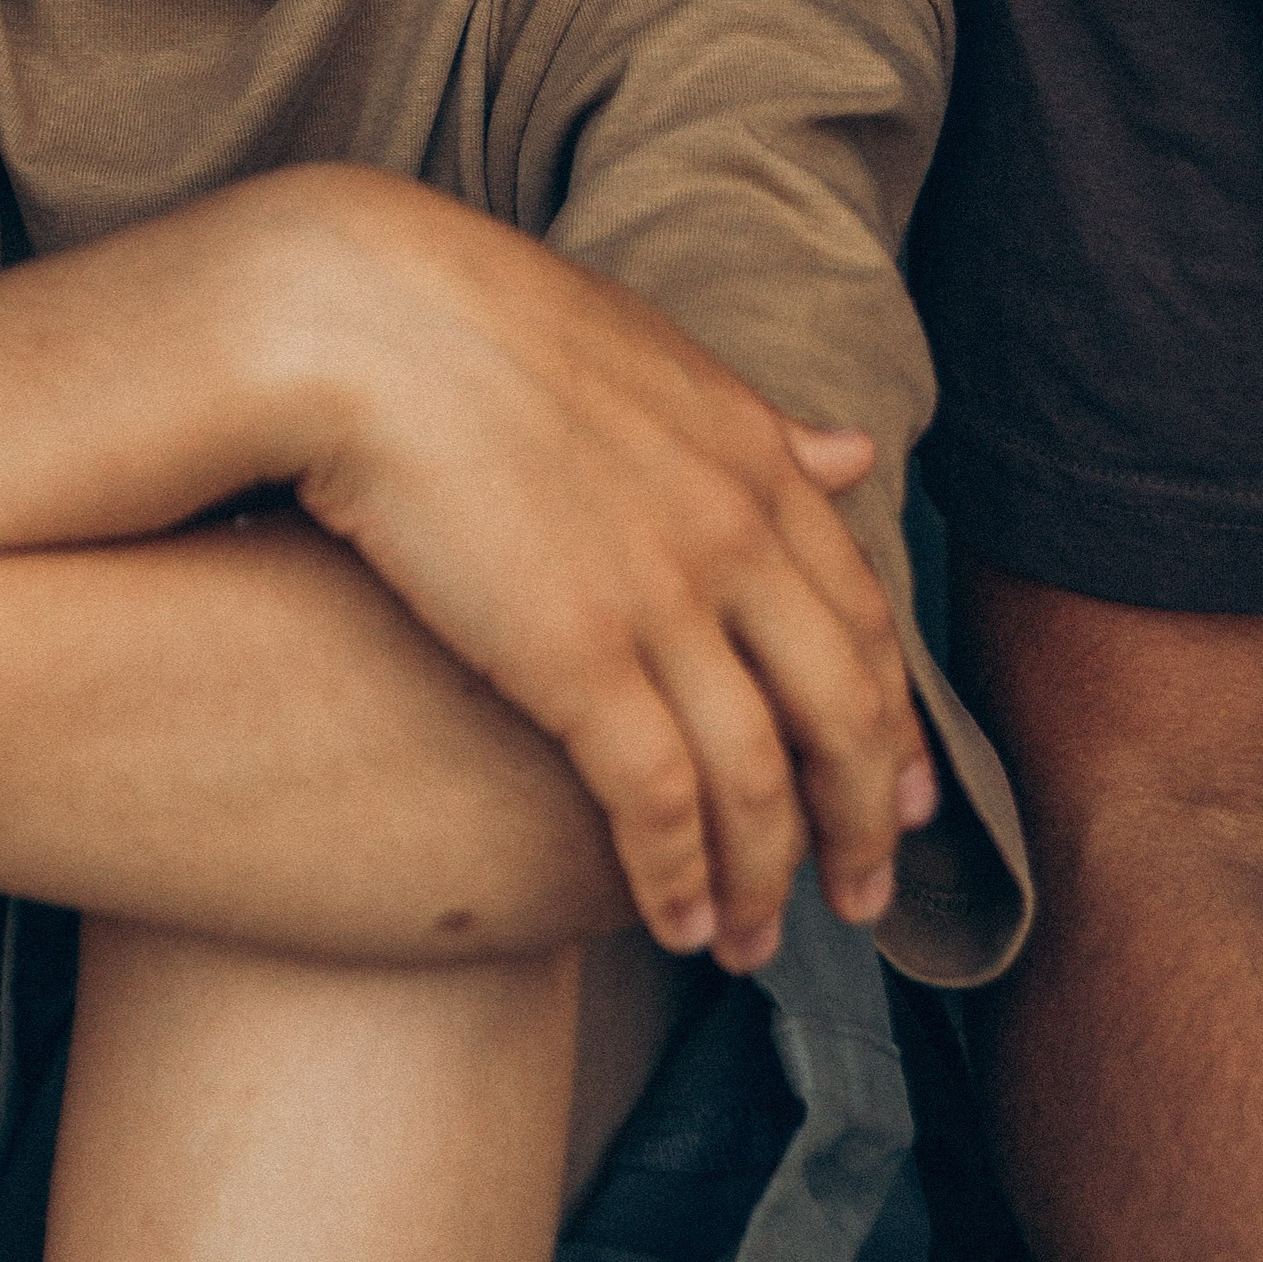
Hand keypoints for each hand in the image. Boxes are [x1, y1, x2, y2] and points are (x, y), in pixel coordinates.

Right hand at [284, 174, 936, 972]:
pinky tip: (677, 924)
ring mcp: (660, 598)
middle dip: (863, 823)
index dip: (894, 721)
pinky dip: (679, 876)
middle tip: (864, 898)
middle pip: (842, 712)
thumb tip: (855, 454)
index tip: (908, 792)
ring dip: (767, 878)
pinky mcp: (575, 657)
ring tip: (754, 944)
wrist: (353, 317)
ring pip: (759, 777)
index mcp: (751, 455)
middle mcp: (733, 532)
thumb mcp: (643, 354)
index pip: (863, 617)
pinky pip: (659, 801)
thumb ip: (752, 424)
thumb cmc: (467, 320)